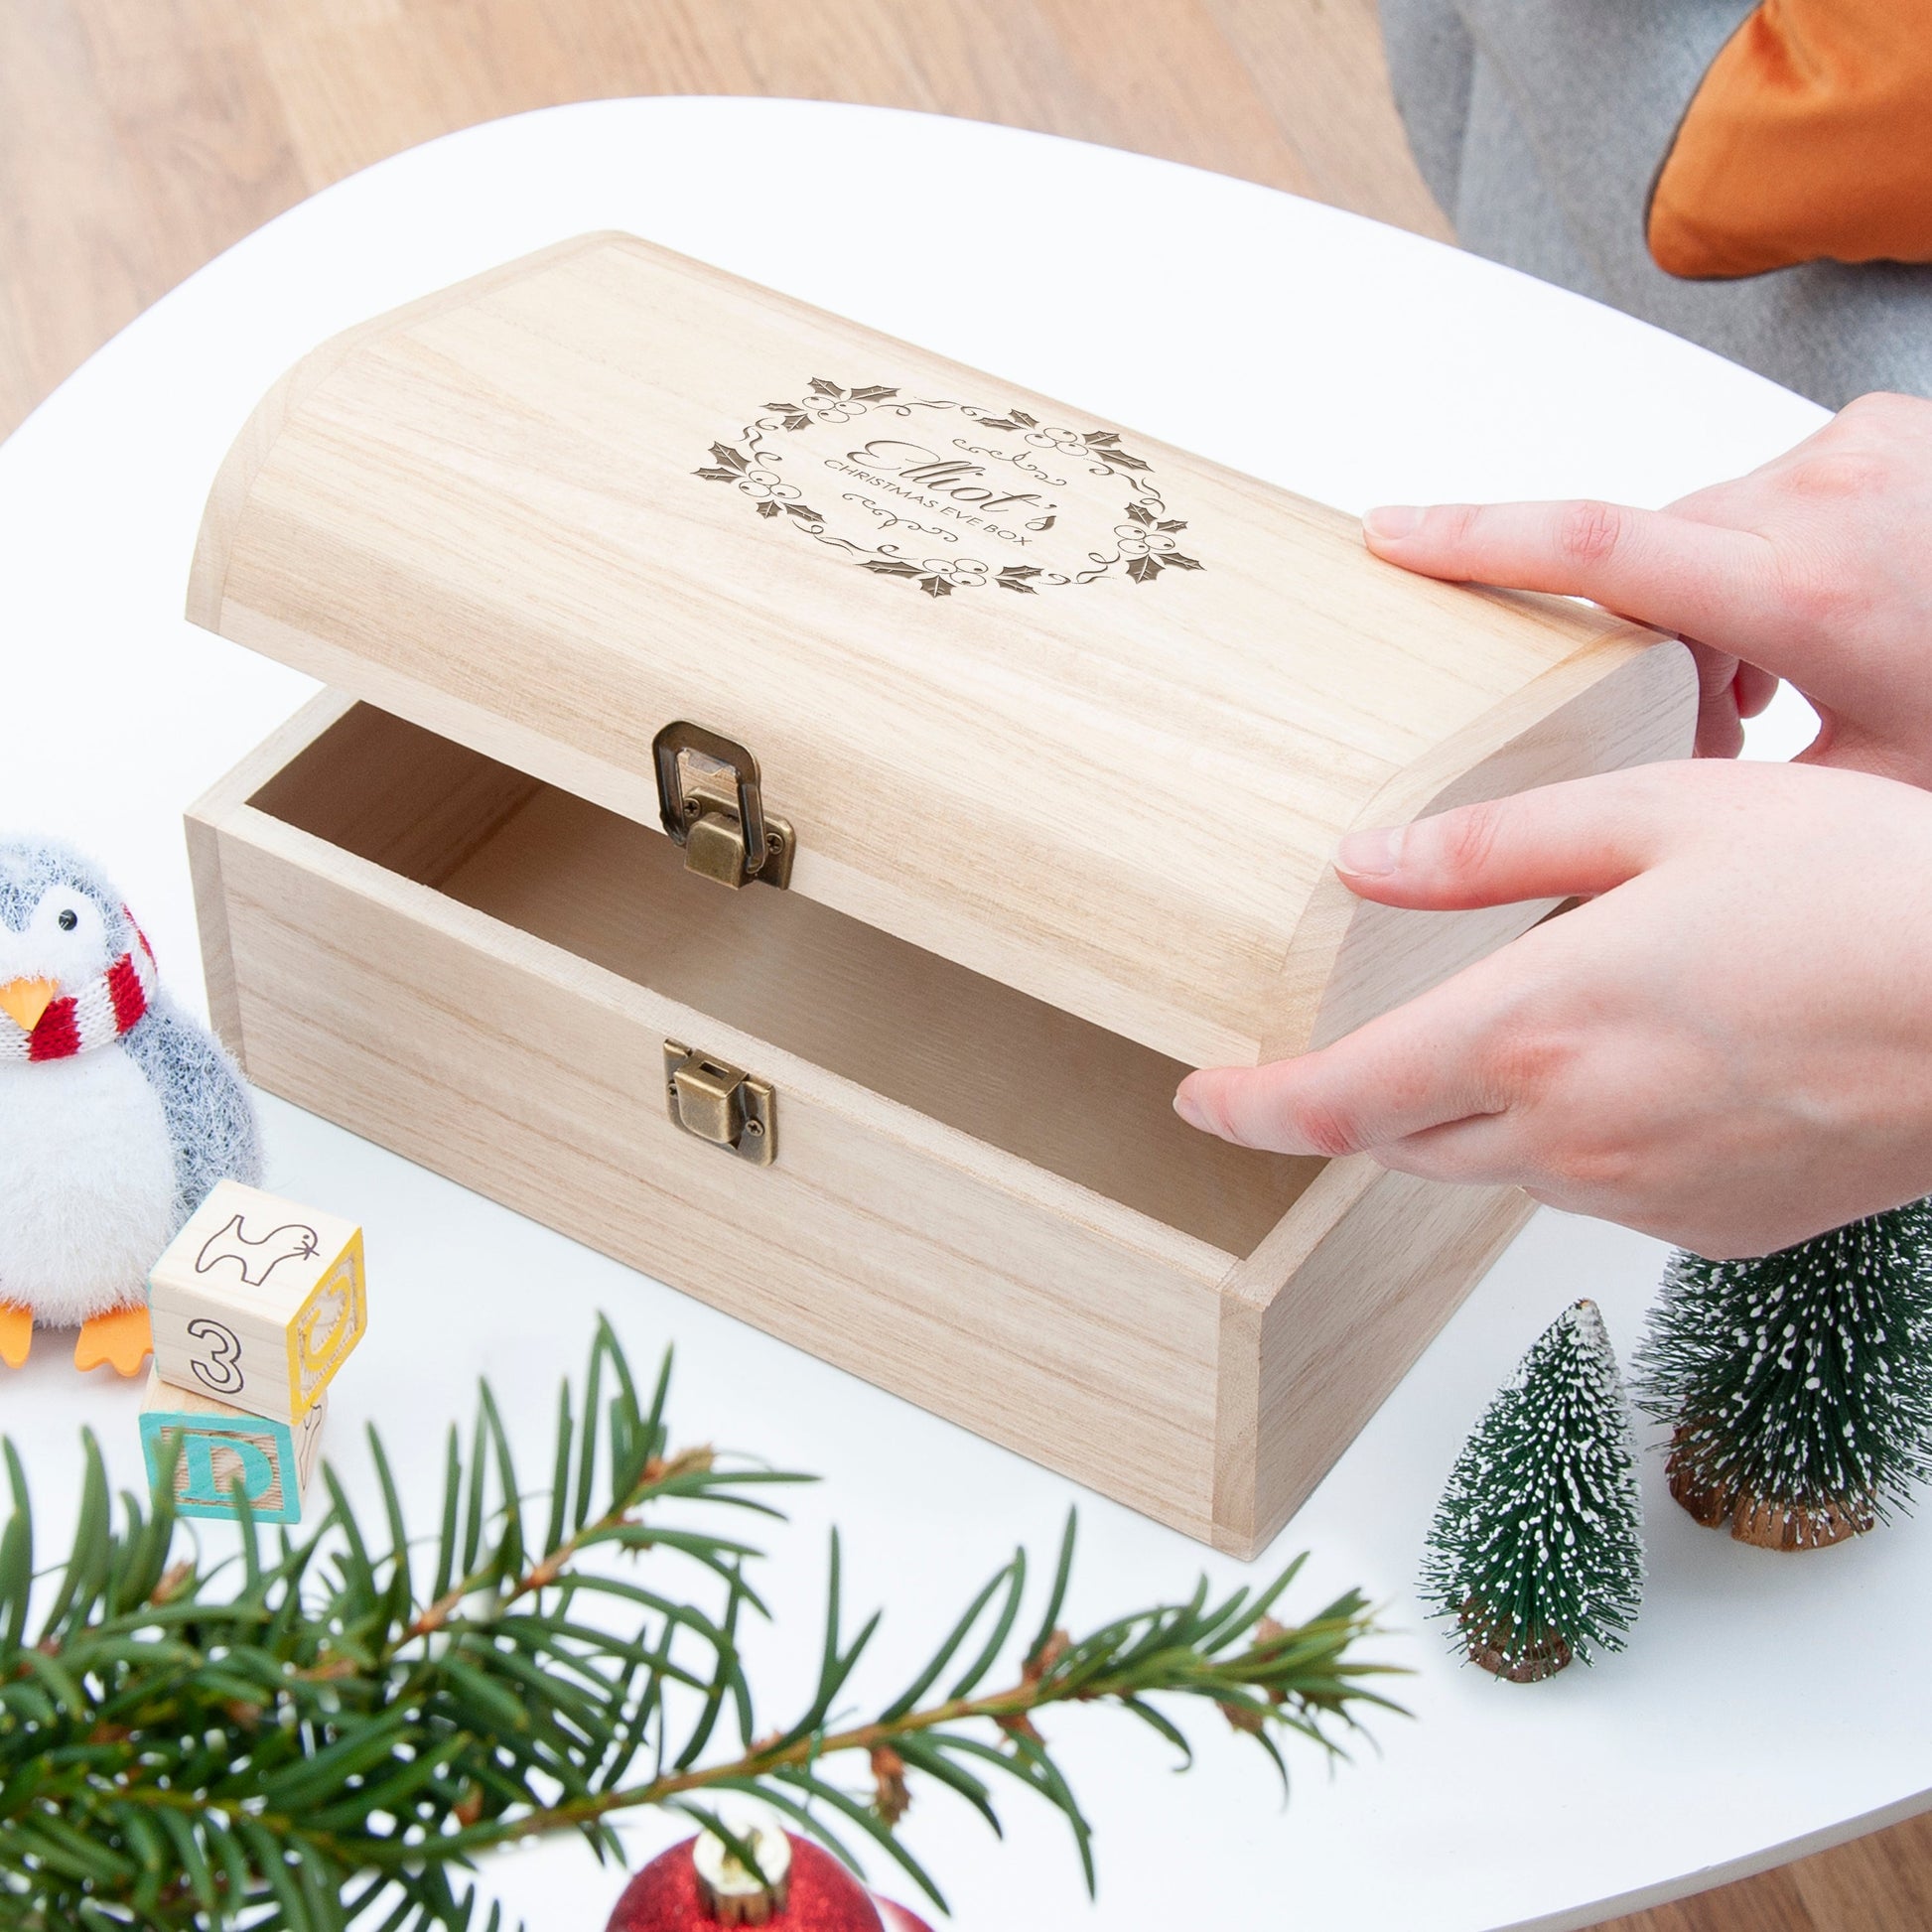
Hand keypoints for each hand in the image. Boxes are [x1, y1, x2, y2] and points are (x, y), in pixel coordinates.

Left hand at [1173, 760, 1931, 1257]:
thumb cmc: (1860, 892)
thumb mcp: (1660, 815)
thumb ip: (1490, 850)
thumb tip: (1364, 864)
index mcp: (1537, 1029)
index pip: (1340, 1101)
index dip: (1252, 1107)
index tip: (1199, 1098)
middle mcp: (1574, 1135)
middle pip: (1403, 1146)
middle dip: (1350, 1109)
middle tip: (1327, 1061)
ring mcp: (1645, 1194)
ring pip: (1496, 1170)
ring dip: (1465, 1117)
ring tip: (1516, 1031)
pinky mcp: (1710, 1226)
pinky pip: (1592, 1193)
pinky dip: (1568, 1141)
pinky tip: (1635, 1070)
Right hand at [1360, 391, 1931, 782]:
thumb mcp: (1866, 797)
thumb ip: (1734, 796)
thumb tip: (1614, 862)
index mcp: (1824, 590)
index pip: (1608, 549)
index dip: (1479, 543)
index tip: (1387, 533)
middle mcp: (1835, 491)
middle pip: (1653, 555)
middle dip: (1643, 647)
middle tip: (1698, 736)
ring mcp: (1866, 450)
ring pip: (1706, 526)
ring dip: (1707, 610)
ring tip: (1771, 699)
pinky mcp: (1884, 435)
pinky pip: (1766, 496)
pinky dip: (1758, 563)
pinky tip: (1814, 634)